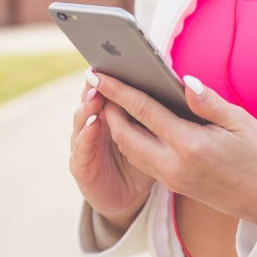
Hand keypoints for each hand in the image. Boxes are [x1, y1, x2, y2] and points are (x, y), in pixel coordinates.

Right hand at [69, 69, 154, 223]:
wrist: (129, 197)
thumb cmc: (146, 160)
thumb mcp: (155, 134)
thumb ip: (158, 111)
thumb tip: (176, 84)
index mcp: (113, 114)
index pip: (111, 90)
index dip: (113, 76)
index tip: (119, 58)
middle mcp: (94, 125)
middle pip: (91, 99)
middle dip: (95, 85)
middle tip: (102, 70)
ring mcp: (85, 145)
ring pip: (82, 120)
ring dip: (87, 106)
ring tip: (96, 93)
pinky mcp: (80, 166)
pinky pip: (80, 149)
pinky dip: (84, 135)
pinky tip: (92, 124)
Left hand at [93, 70, 256, 225]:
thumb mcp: (240, 122)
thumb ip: (208, 102)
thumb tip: (184, 81)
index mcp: (191, 146)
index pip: (144, 112)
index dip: (119, 91)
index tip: (99, 74)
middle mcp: (174, 165)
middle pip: (125, 135)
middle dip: (108, 109)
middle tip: (100, 84)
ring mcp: (171, 178)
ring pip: (129, 151)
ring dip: (115, 126)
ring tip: (111, 100)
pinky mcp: (173, 185)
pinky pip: (141, 161)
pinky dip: (130, 140)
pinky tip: (132, 123)